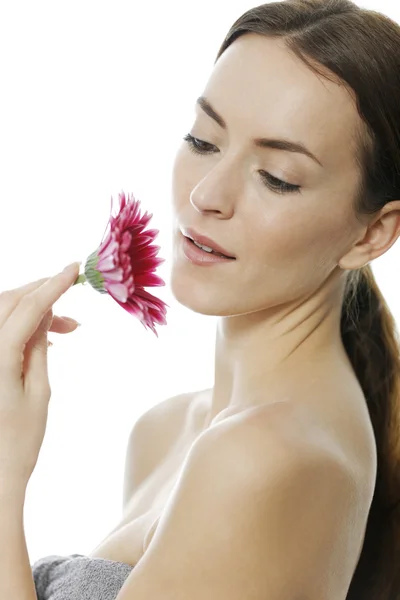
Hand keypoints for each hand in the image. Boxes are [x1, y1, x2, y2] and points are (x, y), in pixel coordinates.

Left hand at [0, 262, 80, 495]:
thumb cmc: (18, 441)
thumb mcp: (38, 391)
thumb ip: (38, 346)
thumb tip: (47, 312)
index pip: (26, 308)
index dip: (52, 284)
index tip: (74, 270)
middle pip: (8, 303)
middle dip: (41, 295)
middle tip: (72, 310)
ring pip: (2, 314)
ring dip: (32, 311)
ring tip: (65, 329)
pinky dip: (19, 326)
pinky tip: (41, 339)